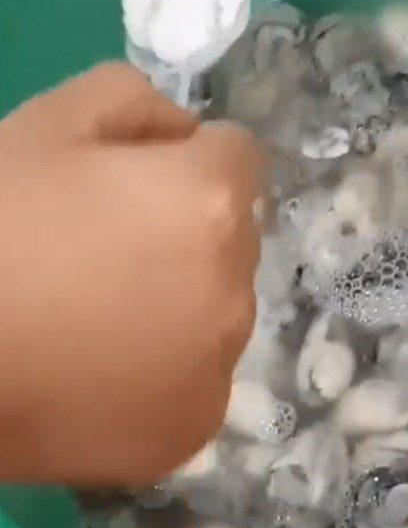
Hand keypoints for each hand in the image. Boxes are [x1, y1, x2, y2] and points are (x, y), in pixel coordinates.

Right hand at [0, 64, 262, 485]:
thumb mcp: (50, 120)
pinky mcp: (192, 426)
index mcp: (214, 200)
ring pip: (220, 307)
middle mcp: (239, 281)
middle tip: (106, 250)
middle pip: (234, 234)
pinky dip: (164, 370)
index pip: (236, 156)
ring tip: (98, 315)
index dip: (186, 158)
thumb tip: (187, 131)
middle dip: (190, 229)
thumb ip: (139, 101)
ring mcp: (219, 362)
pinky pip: (196, 377)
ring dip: (183, 300)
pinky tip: (99, 370)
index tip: (136, 181)